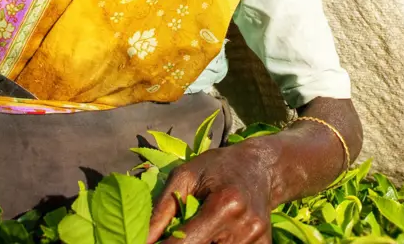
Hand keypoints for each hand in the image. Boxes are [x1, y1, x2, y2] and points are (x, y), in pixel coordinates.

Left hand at [147, 142, 275, 243]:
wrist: (262, 167)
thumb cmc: (218, 167)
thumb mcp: (185, 176)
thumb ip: (161, 209)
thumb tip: (141, 239)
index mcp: (224, 205)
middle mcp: (244, 227)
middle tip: (174, 235)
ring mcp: (257, 240)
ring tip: (196, 232)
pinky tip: (213, 235)